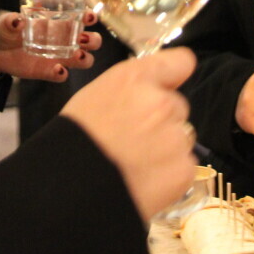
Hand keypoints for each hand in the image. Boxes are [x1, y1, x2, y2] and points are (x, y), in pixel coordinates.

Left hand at [0, 10, 102, 81]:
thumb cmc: (6, 29)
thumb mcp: (7, 22)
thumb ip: (12, 21)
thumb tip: (17, 21)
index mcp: (59, 22)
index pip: (83, 18)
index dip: (91, 16)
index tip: (90, 16)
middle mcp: (64, 39)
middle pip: (92, 41)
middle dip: (94, 40)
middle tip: (83, 39)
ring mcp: (59, 57)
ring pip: (85, 60)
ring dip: (85, 58)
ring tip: (76, 55)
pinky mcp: (48, 71)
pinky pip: (62, 75)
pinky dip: (62, 73)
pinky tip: (57, 69)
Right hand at [61, 47, 196, 222]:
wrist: (70, 191)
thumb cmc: (74, 142)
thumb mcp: (95, 96)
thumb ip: (130, 88)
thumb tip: (150, 89)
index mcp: (135, 79)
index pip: (180, 62)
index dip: (174, 75)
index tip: (169, 84)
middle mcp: (160, 102)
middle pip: (177, 107)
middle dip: (162, 121)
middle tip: (134, 140)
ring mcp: (175, 136)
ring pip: (181, 138)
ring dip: (166, 149)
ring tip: (134, 164)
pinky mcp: (183, 169)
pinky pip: (183, 167)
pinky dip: (169, 176)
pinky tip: (143, 180)